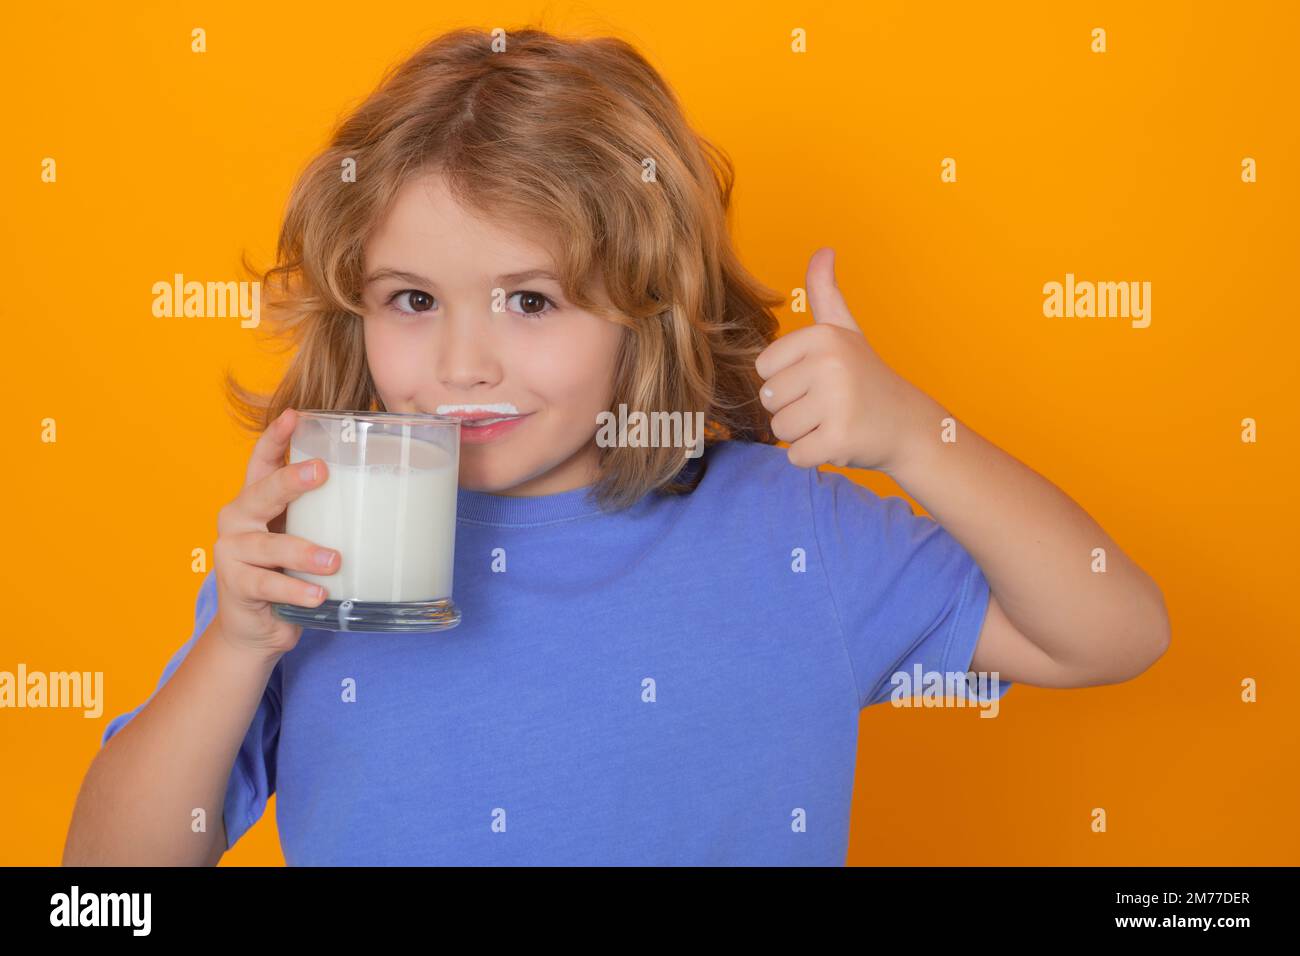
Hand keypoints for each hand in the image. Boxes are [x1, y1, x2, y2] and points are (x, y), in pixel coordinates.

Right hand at [210, 408, 338, 660]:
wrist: (255, 627)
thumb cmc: (288, 573)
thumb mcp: (303, 535)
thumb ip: (325, 514)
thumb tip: (390, 493)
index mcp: (254, 500)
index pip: (261, 461)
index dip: (275, 437)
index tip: (296, 415)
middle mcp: (237, 519)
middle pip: (263, 492)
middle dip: (292, 481)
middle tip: (321, 472)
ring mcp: (232, 552)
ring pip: (270, 545)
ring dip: (303, 551)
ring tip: (335, 560)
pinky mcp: (236, 586)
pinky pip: (268, 586)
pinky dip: (296, 591)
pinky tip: (319, 595)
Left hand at [755, 247, 929, 472]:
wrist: (908, 425)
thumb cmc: (866, 377)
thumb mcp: (845, 330)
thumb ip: (826, 292)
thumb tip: (823, 250)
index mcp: (822, 336)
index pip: (764, 369)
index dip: (786, 380)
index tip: (819, 380)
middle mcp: (829, 365)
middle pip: (769, 399)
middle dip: (793, 409)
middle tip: (829, 405)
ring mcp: (836, 403)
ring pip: (779, 429)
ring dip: (802, 433)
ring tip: (834, 421)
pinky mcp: (838, 439)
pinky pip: (795, 455)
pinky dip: (812, 456)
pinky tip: (839, 441)